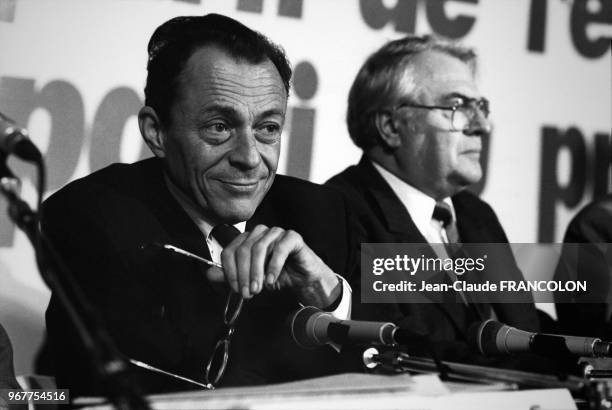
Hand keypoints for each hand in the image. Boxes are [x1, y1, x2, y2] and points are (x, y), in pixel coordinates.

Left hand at [205, 224, 340, 307]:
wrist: (303, 280)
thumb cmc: (277, 277)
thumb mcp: (250, 280)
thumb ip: (231, 276)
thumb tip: (209, 274)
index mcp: (246, 240)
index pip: (230, 251)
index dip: (230, 271)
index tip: (236, 289)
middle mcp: (259, 232)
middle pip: (243, 249)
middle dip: (244, 274)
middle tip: (248, 292)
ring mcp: (276, 232)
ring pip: (259, 248)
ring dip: (256, 271)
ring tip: (259, 288)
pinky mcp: (292, 237)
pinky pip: (280, 248)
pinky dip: (273, 266)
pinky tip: (272, 280)